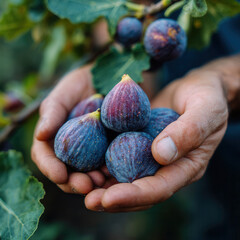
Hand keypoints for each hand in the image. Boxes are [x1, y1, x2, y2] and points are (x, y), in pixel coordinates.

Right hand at [31, 65, 115, 193]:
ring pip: (90, 173)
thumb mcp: (67, 90)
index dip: (50, 168)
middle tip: (86, 186)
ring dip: (94, 183)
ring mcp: (93, 151)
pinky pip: (112, 165)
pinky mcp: (113, 149)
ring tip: (102, 183)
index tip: (60, 175)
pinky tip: (118, 175)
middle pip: (68, 171)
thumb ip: (53, 110)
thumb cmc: (86, 81)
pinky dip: (113, 173)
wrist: (115, 78)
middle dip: (74, 182)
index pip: (46, 156)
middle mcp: (73, 147)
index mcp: (56, 135)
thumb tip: (40, 134)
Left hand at [84, 69, 228, 211]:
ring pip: (126, 178)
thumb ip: (188, 131)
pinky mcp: (139, 144)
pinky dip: (103, 163)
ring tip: (80, 186)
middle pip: (138, 190)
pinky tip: (85, 163)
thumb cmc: (207, 98)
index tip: (109, 198)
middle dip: (113, 198)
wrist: (198, 89)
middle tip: (89, 200)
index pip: (160, 188)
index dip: (135, 195)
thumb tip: (160, 153)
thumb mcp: (205, 110)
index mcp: (185, 166)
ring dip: (103, 185)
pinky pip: (120, 157)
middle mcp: (165, 167)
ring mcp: (151, 157)